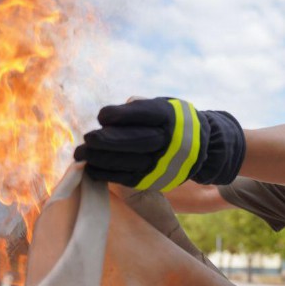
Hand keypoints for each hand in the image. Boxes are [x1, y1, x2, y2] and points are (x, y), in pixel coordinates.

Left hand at [74, 97, 245, 190]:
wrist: (204, 148)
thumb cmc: (173, 121)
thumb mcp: (163, 106)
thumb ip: (137, 108)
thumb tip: (109, 119)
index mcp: (170, 116)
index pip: (144, 114)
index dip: (120, 116)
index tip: (102, 115)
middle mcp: (170, 140)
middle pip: (136, 141)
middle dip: (108, 141)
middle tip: (87, 139)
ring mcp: (164, 162)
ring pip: (129, 162)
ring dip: (101, 159)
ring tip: (81, 154)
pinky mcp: (155, 179)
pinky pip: (127, 178)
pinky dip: (106, 173)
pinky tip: (91, 168)